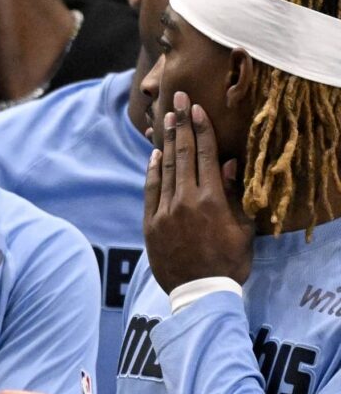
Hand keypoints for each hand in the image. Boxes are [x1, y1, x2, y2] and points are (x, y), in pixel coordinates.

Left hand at [144, 90, 254, 291]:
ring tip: (164, 119)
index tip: (195, 109)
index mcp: (211, 200)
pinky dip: (152, 171)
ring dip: (165, 142)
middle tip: (176, 100)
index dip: (200, 130)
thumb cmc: (229, 262)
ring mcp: (164, 212)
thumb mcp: (242, 228)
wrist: (199, 292)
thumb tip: (226, 163)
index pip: (204, 156)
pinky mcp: (150, 224)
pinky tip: (155, 155)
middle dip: (179, 125)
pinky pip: (150, 191)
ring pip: (164, 169)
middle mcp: (185, 201)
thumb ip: (233, 194)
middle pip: (182, 155)